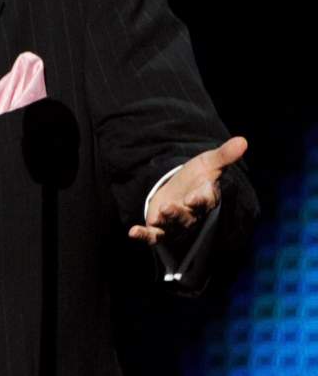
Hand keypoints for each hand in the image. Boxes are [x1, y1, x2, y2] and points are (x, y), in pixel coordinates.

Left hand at [128, 136, 246, 246]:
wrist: (180, 188)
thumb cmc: (197, 177)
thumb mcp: (209, 162)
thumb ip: (224, 154)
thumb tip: (243, 140)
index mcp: (204, 199)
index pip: (204, 201)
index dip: (200, 200)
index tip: (194, 197)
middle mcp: (191, 214)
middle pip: (186, 217)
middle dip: (177, 213)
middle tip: (167, 207)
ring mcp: (175, 223)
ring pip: (171, 226)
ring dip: (164, 222)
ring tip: (156, 216)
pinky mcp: (160, 228)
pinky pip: (153, 236)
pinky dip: (144, 235)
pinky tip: (133, 232)